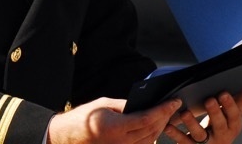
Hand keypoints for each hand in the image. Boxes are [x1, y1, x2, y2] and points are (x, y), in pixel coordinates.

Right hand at [47, 96, 182, 143]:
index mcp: (116, 127)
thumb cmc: (82, 118)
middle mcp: (121, 142)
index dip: (163, 109)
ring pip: (150, 140)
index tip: (174, 101)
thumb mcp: (104, 104)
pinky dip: (151, 136)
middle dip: (165, 116)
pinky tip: (155, 127)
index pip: (148, 118)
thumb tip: (144, 103)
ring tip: (166, 114)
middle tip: (173, 105)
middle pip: (152, 130)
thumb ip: (125, 105)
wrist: (67, 137)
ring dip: (161, 127)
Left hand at [162, 80, 241, 143]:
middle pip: (219, 125)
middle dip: (214, 113)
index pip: (234, 116)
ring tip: (185, 113)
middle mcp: (222, 136)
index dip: (229, 105)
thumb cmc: (224, 124)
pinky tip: (167, 126)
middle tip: (208, 100)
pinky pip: (184, 142)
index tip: (223, 93)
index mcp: (233, 126)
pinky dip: (175, 134)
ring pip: (200, 135)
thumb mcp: (234, 113)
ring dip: (192, 124)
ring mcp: (207, 143)